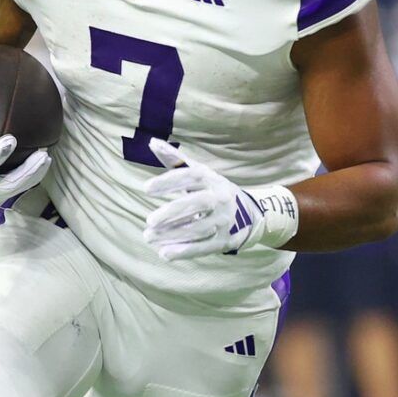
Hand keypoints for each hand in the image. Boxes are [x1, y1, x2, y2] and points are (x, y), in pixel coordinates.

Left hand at [141, 138, 266, 260]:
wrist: (251, 215)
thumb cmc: (213, 191)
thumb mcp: (200, 173)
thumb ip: (175, 160)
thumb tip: (152, 142)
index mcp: (212, 179)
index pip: (191, 176)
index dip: (169, 181)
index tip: (146, 188)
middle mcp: (221, 198)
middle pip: (198, 203)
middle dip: (172, 212)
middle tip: (149, 220)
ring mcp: (225, 221)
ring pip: (199, 228)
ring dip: (173, 234)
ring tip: (149, 237)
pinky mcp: (226, 240)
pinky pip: (205, 247)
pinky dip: (185, 251)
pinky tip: (165, 253)